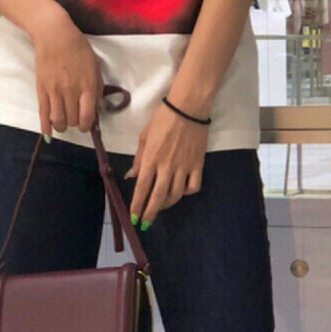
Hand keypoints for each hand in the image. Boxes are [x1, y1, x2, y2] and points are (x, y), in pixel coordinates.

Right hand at [29, 2, 101, 135]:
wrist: (54, 35)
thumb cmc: (78, 48)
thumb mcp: (95, 66)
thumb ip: (97, 87)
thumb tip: (95, 107)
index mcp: (87, 86)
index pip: (87, 116)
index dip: (87, 126)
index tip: (86, 126)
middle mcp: (71, 91)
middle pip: (72, 120)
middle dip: (75, 124)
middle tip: (75, 118)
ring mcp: (54, 91)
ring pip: (58, 120)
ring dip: (62, 126)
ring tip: (63, 123)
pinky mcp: (41, 89)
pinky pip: (43, 113)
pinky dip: (45, 127)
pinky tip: (47, 134)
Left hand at [126, 102, 206, 226]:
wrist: (188, 108)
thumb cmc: (162, 119)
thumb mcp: (144, 136)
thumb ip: (139, 158)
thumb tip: (133, 176)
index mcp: (151, 159)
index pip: (142, 187)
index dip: (137, 204)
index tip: (134, 217)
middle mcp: (167, 167)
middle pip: (158, 196)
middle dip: (151, 212)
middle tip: (146, 223)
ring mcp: (184, 167)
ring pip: (175, 194)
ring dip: (167, 204)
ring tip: (161, 206)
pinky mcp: (198, 165)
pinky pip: (193, 186)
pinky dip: (187, 192)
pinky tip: (182, 191)